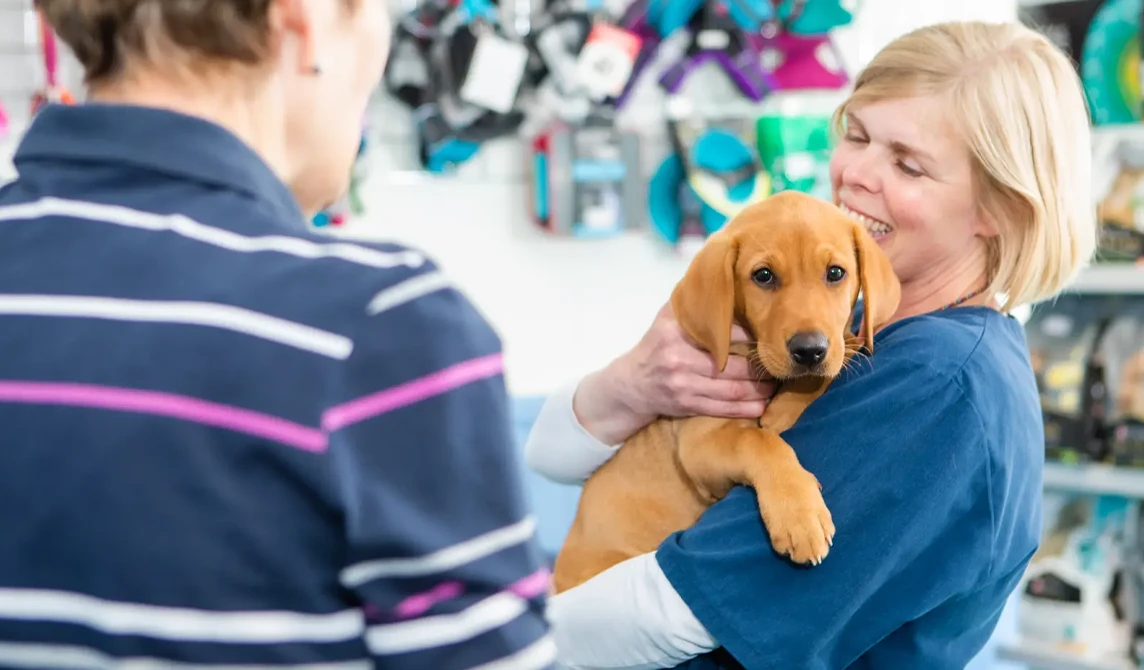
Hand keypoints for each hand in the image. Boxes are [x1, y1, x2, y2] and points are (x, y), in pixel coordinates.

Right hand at [574, 304, 775, 444]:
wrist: (629, 385)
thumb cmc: (656, 345)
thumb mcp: (666, 318)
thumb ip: (694, 302)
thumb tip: (729, 278)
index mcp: (675, 331)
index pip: (724, 331)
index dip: (752, 335)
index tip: (772, 335)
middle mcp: (677, 357)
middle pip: (732, 364)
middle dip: (760, 366)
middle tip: (781, 363)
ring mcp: (681, 384)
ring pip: (731, 389)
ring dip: (759, 389)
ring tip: (775, 384)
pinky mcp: (685, 405)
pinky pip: (722, 409)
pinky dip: (745, 408)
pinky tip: (762, 404)